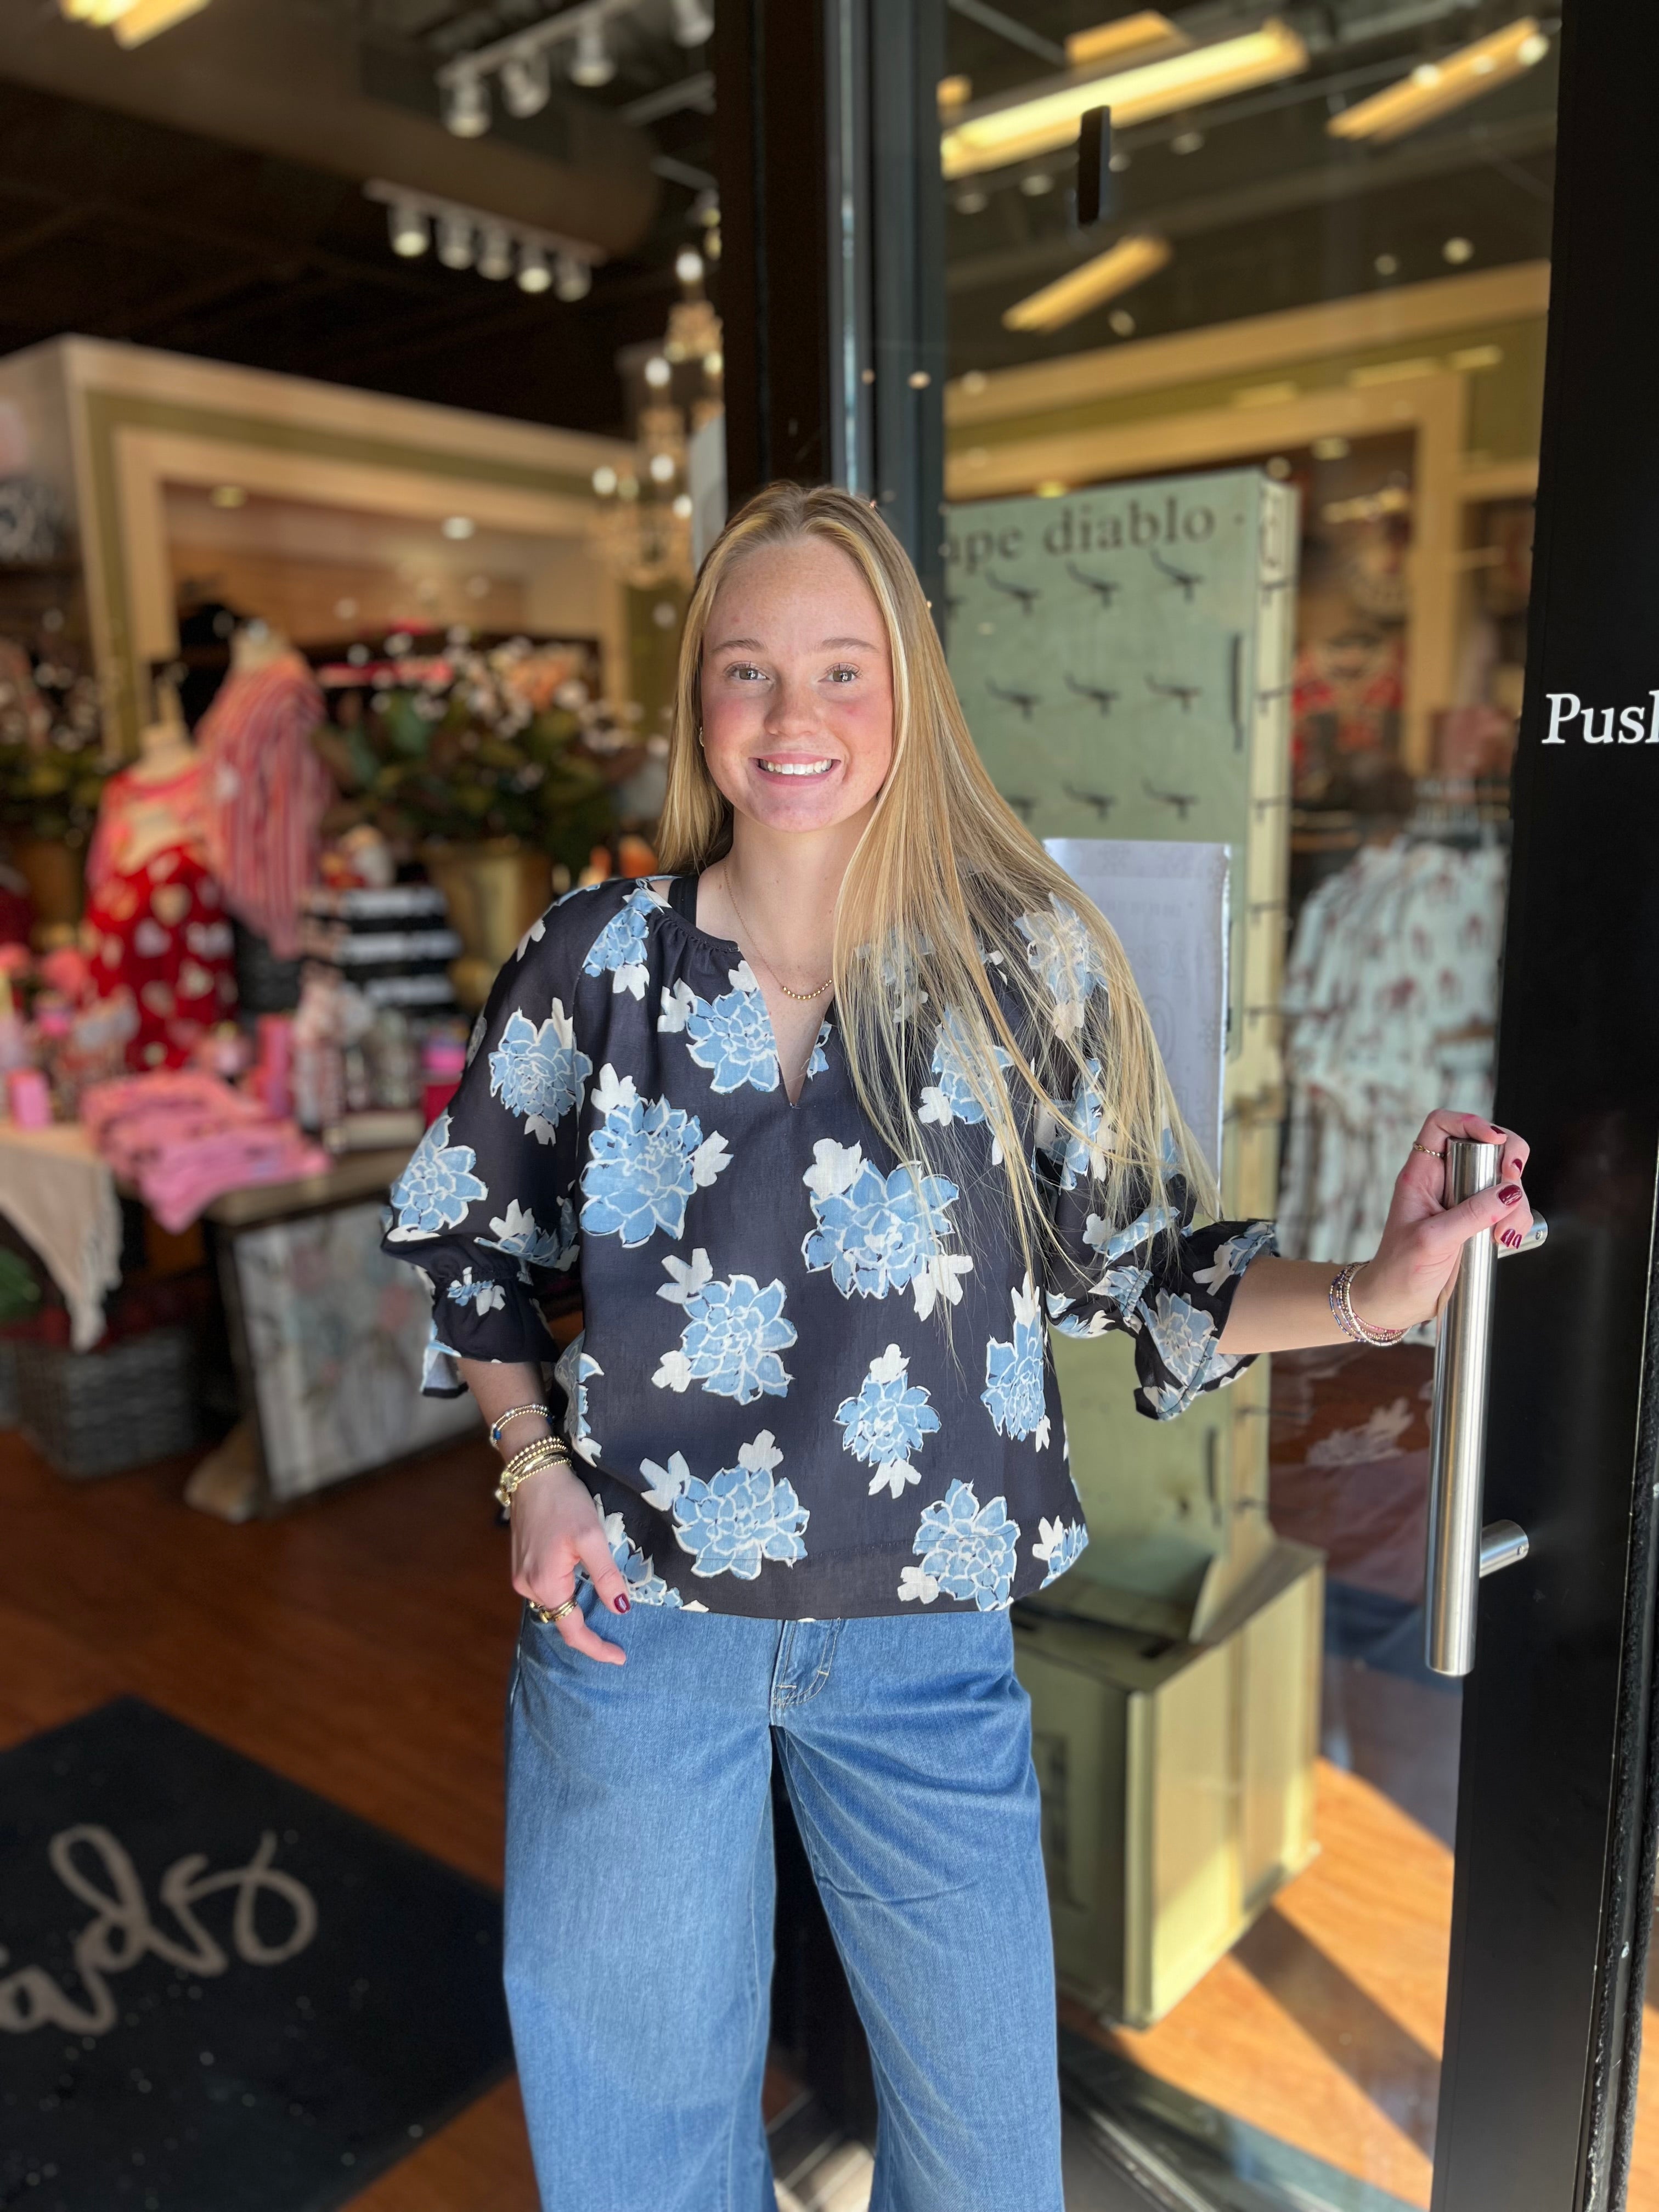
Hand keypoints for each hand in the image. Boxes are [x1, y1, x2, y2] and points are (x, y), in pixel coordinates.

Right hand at [510, 1461, 631, 1665]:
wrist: (533, 1471)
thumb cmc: (564, 1500)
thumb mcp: (592, 1537)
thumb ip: (606, 1576)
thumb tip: (621, 1610)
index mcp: (546, 1584)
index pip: (572, 1630)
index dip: (596, 1648)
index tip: (620, 1657)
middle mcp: (527, 1586)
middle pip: (561, 1619)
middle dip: (587, 1630)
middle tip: (615, 1639)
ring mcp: (521, 1575)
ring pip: (554, 1604)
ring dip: (575, 1608)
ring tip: (600, 1608)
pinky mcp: (520, 1564)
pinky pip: (546, 1589)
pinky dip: (564, 1593)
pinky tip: (578, 1583)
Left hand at [1351, 1112, 1532, 1334]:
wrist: (1399, 1304)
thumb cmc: (1400, 1270)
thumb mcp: (1433, 1240)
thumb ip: (1471, 1214)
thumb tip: (1509, 1192)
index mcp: (1421, 1174)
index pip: (1441, 1125)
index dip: (1469, 1122)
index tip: (1494, 1139)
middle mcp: (1445, 1181)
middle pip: (1487, 1148)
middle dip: (1508, 1166)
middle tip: (1512, 1190)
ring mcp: (1465, 1201)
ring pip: (1504, 1181)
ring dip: (1516, 1203)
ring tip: (1503, 1235)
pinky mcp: (1480, 1221)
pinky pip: (1509, 1208)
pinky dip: (1517, 1220)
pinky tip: (1505, 1241)